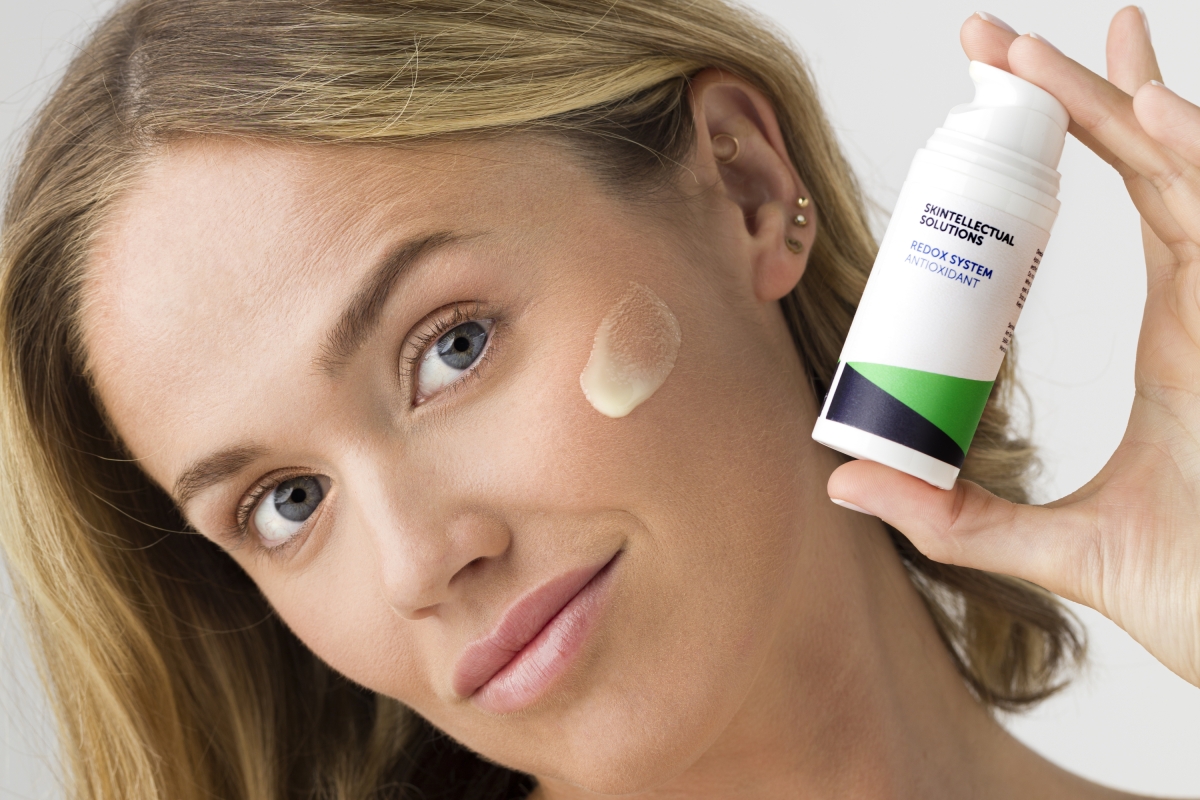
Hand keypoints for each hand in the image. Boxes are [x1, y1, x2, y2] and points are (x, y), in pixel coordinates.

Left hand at [828, 7, 1199, 686]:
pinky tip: (1148, 112)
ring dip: (1118, 103)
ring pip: (1183, 172)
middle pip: (1145, 163)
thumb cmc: (1187, 587)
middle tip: (997, 43)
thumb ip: (948, 514)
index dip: (1070, 144)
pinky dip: (1194, 162)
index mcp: (1173, 329)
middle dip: (1076, 95)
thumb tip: (841, 482)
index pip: (1122, 202)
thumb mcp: (1038, 542)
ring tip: (1048, 48)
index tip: (999, 99)